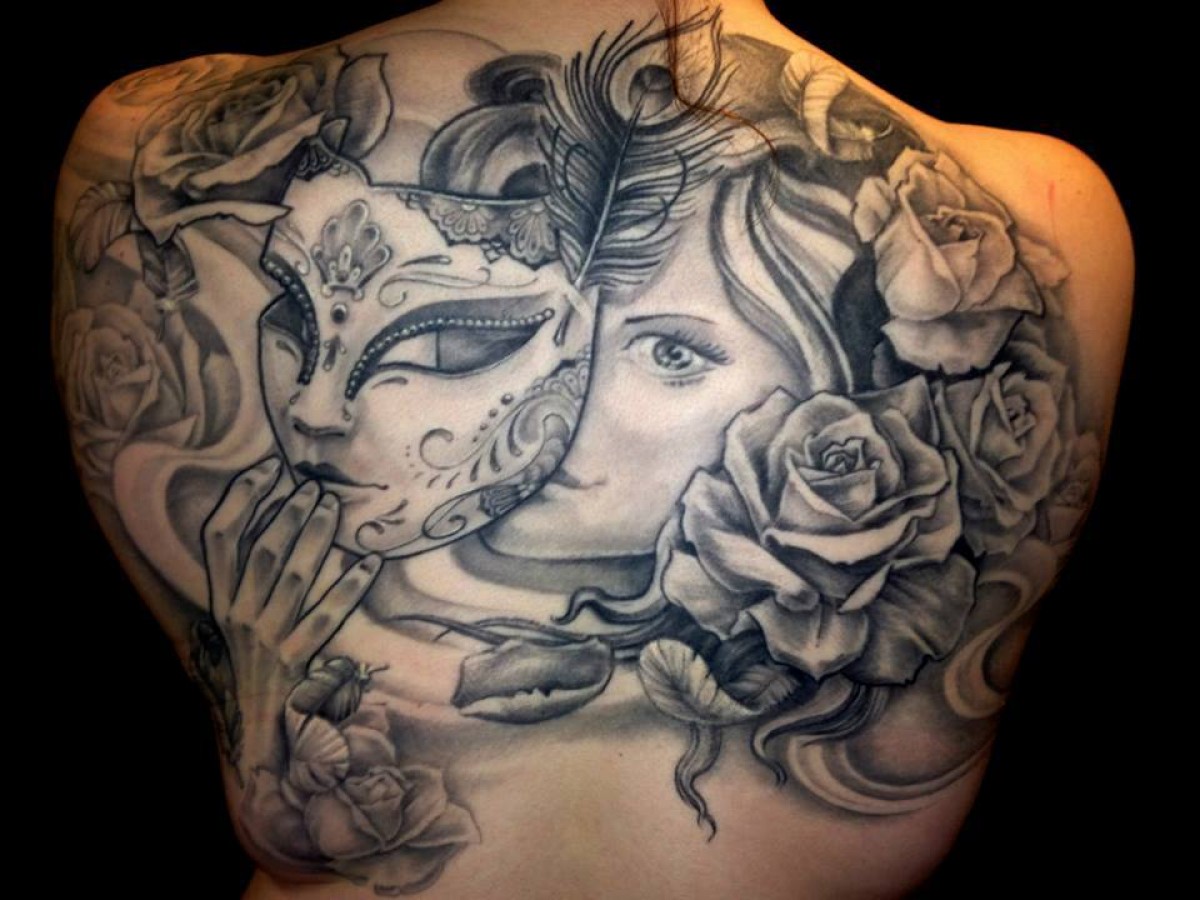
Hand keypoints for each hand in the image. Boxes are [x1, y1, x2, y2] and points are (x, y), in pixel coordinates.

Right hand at [202, 456, 380, 773]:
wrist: (257, 724)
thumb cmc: (255, 657)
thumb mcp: (240, 614)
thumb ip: (250, 573)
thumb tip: (280, 515)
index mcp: (220, 600)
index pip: (219, 539)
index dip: (240, 499)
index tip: (267, 468)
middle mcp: (238, 615)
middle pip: (262, 553)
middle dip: (288, 513)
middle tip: (313, 485)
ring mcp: (267, 638)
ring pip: (294, 580)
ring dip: (315, 540)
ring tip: (333, 507)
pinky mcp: (296, 659)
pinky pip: (326, 617)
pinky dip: (350, 588)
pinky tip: (370, 562)